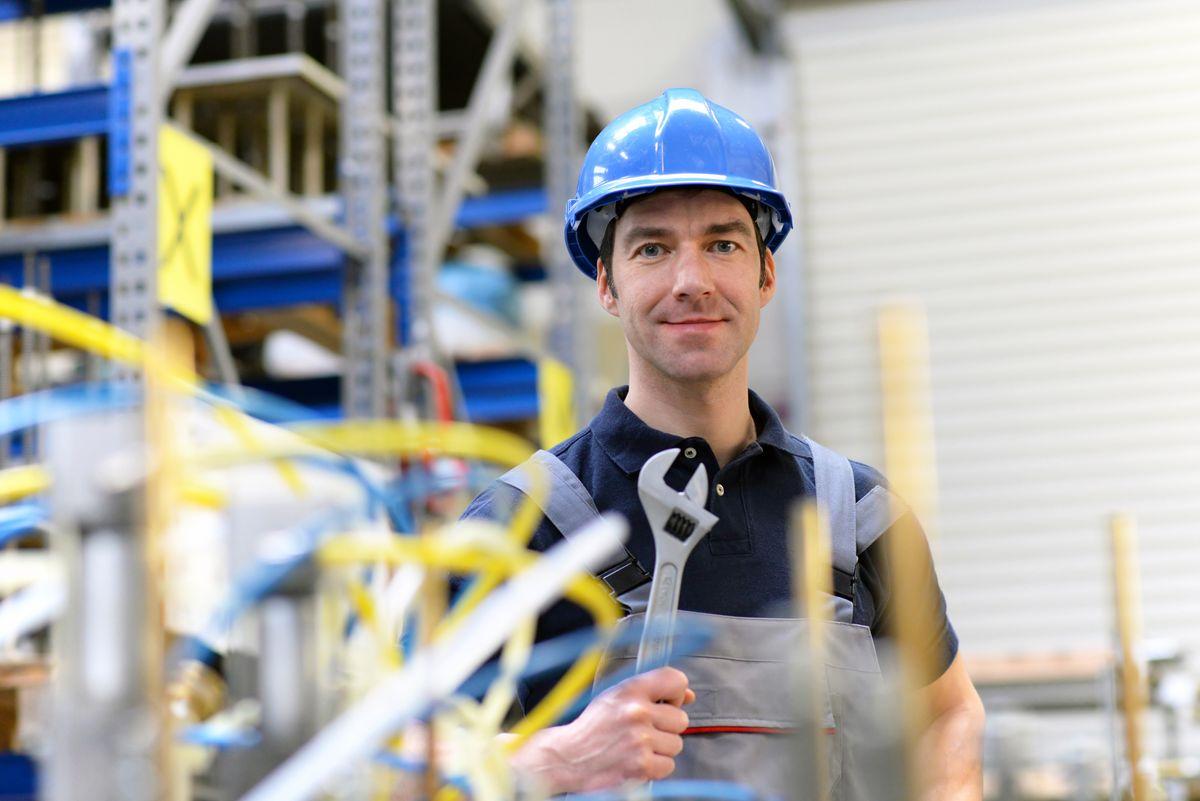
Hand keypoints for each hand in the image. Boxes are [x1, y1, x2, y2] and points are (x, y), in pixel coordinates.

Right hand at [509, 666, 695, 793]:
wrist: (568, 757)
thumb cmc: (594, 727)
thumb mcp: (616, 697)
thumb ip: (651, 692)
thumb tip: (688, 696)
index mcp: (630, 689)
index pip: (675, 680)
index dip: (675, 693)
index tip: (665, 703)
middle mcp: (637, 712)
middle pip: (681, 719)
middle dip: (666, 727)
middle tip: (644, 730)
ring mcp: (640, 740)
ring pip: (676, 744)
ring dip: (660, 748)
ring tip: (637, 746)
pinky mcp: (641, 766)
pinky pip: (669, 765)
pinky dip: (655, 767)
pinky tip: (636, 760)